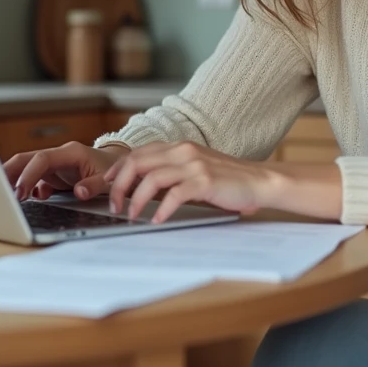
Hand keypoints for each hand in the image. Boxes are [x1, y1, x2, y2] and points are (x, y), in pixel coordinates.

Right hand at [3, 141, 130, 201]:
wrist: (118, 167)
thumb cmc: (113, 171)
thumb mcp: (109, 179)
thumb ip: (94, 185)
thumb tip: (79, 193)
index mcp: (70, 153)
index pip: (42, 159)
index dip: (28, 174)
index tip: (20, 192)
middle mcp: (58, 156)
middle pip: (26, 160)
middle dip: (9, 174)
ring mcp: (53, 166)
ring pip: (25, 169)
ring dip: (13, 181)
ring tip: (1, 198)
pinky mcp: (51, 176)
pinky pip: (32, 181)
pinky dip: (25, 190)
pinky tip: (24, 202)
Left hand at [95, 141, 274, 223]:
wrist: (260, 181)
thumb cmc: (228, 179)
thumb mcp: (196, 168)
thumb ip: (172, 171)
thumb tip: (143, 186)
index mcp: (179, 147)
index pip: (138, 153)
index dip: (118, 169)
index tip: (107, 184)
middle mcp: (183, 151)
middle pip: (137, 163)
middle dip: (119, 185)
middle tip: (115, 205)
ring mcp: (194, 165)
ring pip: (151, 178)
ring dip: (136, 199)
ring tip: (132, 215)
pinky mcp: (205, 181)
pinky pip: (174, 194)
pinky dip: (161, 209)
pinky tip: (157, 220)